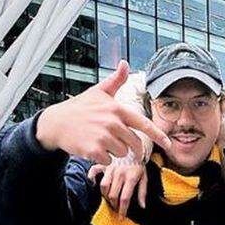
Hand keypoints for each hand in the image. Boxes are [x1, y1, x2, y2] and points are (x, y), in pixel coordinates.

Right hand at [35, 60, 170, 163]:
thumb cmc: (79, 108)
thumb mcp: (98, 92)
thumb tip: (125, 63)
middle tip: (114, 140)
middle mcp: (112, 123)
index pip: (144, 124)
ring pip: (122, 153)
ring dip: (113, 151)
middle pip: (134, 144)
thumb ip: (115, 81)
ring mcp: (103, 137)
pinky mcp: (94, 150)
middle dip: (128, 145)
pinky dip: (102, 158)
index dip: (159, 136)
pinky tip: (92, 147)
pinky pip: (109, 160)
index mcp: (117, 109)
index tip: (169, 144)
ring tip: (99, 140)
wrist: (55, 123)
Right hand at [88, 154, 148, 216]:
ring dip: (105, 195)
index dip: (123, 209)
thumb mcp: (145, 177)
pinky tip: (94, 183)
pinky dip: (92, 177)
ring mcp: (110, 168)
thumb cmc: (139, 164)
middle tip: (116, 208)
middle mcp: (120, 174)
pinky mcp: (104, 163)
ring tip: (110, 198)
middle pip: (113, 194)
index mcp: (131, 177)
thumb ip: (142, 192)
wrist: (135, 147)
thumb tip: (142, 206)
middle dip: (114, 205)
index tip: (121, 216)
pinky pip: (94, 171)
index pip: (125, 198)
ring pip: (104, 186)